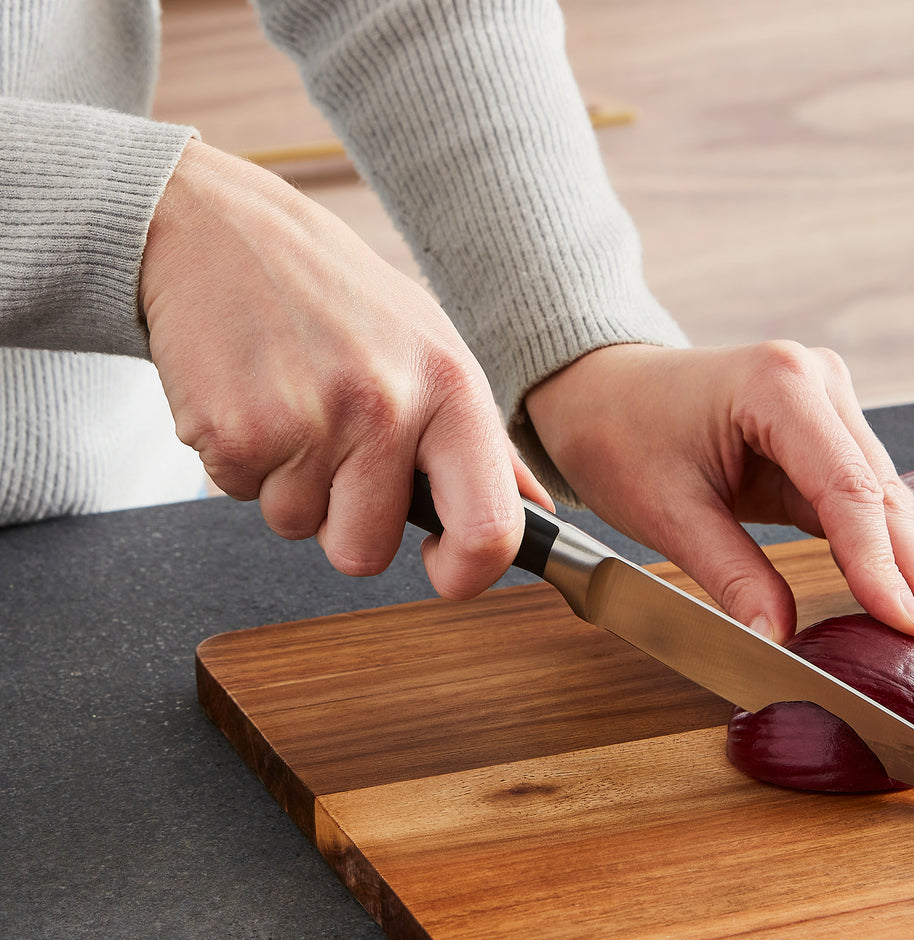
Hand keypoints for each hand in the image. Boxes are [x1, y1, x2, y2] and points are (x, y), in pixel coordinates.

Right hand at [140, 139, 551, 597]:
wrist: (218, 230)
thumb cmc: (334, 295)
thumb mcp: (430, 345)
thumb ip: (483, 441)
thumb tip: (533, 510)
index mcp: (451, 387)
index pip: (490, 530)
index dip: (466, 574)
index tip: (443, 568)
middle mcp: (387, 407)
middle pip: (365, 554)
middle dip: (342, 523)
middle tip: (330, 448)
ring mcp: (308, 422)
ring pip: (296, 528)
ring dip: (286, 484)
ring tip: (286, 402)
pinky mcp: (234, 432)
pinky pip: (237, 497)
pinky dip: (239, 462)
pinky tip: (247, 395)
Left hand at [525, 341, 913, 678]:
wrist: (599, 391)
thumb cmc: (618, 434)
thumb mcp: (666, 510)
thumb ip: (730, 575)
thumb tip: (779, 641)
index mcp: (778, 386)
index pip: (849, 490)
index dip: (883, 568)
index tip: (912, 629)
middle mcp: (818, 384)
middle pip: (883, 497)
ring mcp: (824, 407)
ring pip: (882, 502)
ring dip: (909, 572)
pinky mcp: (817, 436)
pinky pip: (856, 502)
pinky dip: (876, 555)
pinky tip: (902, 603)